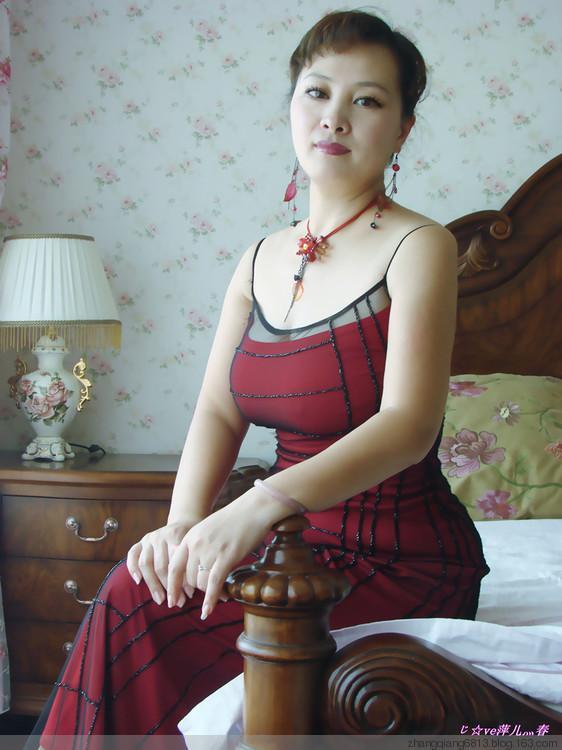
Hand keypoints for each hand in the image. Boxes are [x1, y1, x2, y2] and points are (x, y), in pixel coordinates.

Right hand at [126, 518, 199, 605]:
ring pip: (146, 564)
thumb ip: (205, 567)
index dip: (182, 581)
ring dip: (153, 584)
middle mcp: (160, 535)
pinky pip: (132, 555)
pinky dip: (132, 568)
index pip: (177, 562)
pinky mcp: (141, 541)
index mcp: (177, 534)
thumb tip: (218, 595)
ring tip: (160, 599)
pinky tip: (138, 581)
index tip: (188, 596)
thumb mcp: (201, 548)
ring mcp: (149, 538)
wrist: (187, 522)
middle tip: (177, 602)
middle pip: (161, 565)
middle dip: (169, 586)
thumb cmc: (197, 540)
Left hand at [166, 488, 288, 618]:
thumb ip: (199, 546)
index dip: (172, 586)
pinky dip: (210, 600)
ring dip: (207, 594)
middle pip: (188, 578)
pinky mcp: (226, 557)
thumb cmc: (235, 519)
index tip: (171, 600)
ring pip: (200, 583)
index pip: (174, 567)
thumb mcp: (209, 529)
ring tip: (216, 596)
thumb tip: (196, 568)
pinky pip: (213, 584)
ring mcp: (210, 551)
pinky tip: (208, 611)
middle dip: (196, 589)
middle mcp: (196, 544)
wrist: (254, 508)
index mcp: (190, 537)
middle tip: (206, 594)